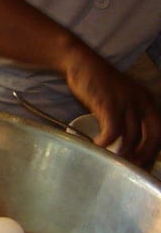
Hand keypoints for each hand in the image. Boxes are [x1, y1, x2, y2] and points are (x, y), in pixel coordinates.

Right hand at [61, 43, 160, 169]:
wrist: (80, 62)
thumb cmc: (97, 84)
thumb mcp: (122, 99)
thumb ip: (129, 117)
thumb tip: (128, 144)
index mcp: (148, 102)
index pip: (159, 134)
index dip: (152, 153)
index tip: (141, 166)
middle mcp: (143, 102)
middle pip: (152, 139)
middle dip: (143, 157)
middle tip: (130, 169)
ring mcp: (127, 103)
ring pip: (132, 138)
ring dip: (123, 153)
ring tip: (112, 161)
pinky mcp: (110, 104)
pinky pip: (113, 131)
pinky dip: (106, 142)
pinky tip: (98, 146)